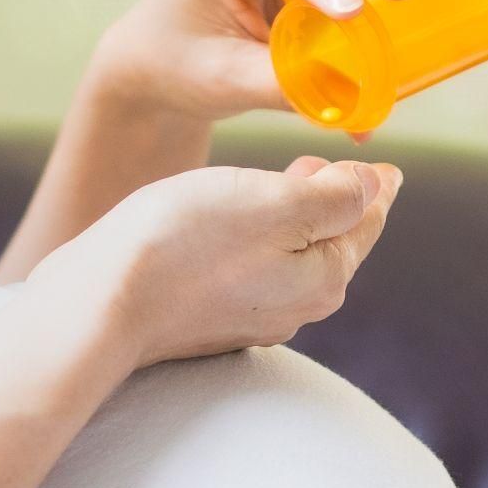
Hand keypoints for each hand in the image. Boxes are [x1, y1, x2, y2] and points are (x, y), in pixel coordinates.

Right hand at [29, 156, 402, 368]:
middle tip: (337, 168)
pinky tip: (239, 223)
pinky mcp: (208, 319)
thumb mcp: (276, 203)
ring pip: (291, 258)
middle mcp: (296, 308)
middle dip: (338, 203)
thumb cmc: (186, 243)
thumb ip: (334, 196)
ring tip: (289, 182)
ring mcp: (251, 318)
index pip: (365, 223)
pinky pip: (251, 272)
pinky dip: (257, 240)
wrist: (99, 304)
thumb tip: (373, 187)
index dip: (375, 189)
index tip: (389, 170)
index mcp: (324, 278)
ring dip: (295, 219)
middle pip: (332, 244)